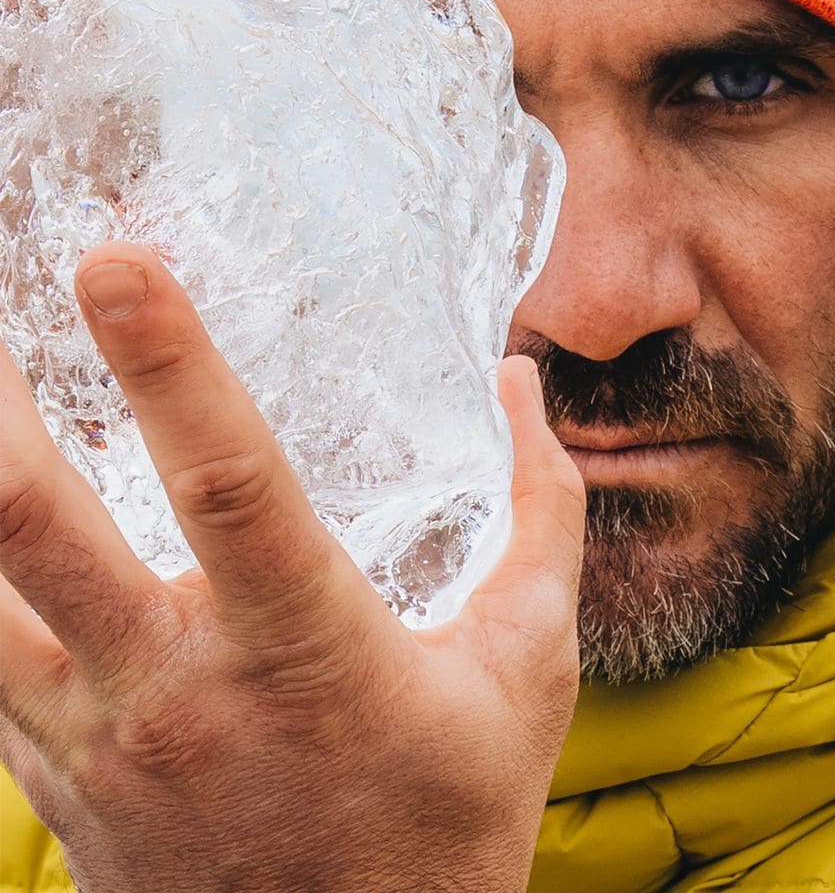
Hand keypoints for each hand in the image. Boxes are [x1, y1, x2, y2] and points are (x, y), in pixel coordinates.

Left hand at [0, 243, 584, 892]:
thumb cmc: (452, 816)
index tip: (115, 260)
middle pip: (38, 526)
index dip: (169, 366)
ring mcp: (97, 739)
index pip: (227, 483)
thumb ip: (542, 511)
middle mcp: (177, 691)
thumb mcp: (530, 663)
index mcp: (308, 651)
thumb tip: (524, 387)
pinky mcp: (56, 771)